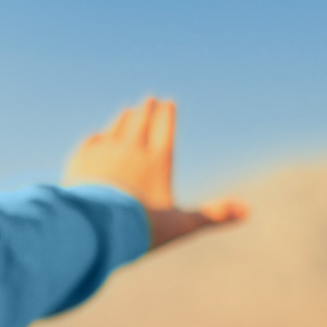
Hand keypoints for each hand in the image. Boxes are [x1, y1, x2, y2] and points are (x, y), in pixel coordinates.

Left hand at [61, 97, 247, 250]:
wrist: (94, 227)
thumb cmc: (141, 227)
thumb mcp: (181, 224)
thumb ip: (213, 215)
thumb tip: (248, 211)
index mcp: (157, 161)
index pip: (164, 130)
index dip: (166, 115)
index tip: (168, 102)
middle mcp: (130, 150)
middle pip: (139, 123)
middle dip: (145, 110)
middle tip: (149, 99)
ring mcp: (102, 153)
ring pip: (114, 129)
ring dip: (122, 119)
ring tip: (126, 111)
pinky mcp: (78, 162)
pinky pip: (90, 143)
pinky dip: (96, 137)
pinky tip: (97, 136)